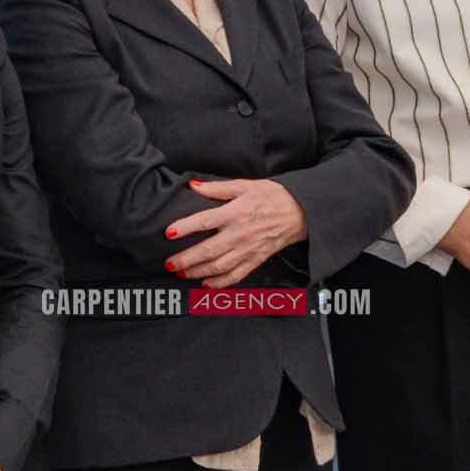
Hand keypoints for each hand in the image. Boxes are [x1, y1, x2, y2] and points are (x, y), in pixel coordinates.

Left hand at [166, 178, 307, 288]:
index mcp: (235, 213)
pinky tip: (206, 284)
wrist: (300, 211)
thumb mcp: (245, 185)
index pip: (204, 221)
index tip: (169, 233)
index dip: (185, 228)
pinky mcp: (256, 260)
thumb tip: (194, 186)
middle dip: (186, 259)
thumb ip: (217, 188)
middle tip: (169, 263)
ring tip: (182, 273)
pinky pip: (236, 275)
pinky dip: (220, 283)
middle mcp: (240, 234)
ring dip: (198, 272)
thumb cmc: (273, 196)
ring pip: (219, 266)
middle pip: (208, 250)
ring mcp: (248, 249)